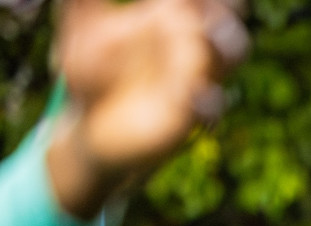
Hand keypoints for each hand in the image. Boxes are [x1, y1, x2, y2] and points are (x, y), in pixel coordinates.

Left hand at [48, 0, 248, 219]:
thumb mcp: (80, 31)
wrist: (89, 128)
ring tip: (213, 31)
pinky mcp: (188, 116)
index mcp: (168, 19)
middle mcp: (189, 47)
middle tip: (220, 2)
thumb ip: (82, 2)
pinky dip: (209, 102)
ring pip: (229, 57)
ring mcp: (195, 80)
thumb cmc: (91, 74)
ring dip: (228, 44)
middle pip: (223, 20)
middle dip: (226, 9)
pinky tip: (194, 95)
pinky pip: (212, 108)